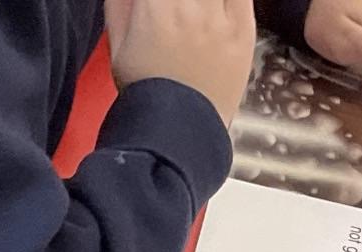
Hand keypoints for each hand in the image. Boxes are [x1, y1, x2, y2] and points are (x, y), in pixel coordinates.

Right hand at [105, 0, 259, 124]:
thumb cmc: (143, 90)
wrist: (177, 129)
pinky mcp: (244, 29)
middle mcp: (190, 5)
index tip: (155, 3)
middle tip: (174, 7)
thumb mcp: (118, 47)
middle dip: (177, 0)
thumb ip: (119, 6)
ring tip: (195, 11)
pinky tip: (216, 7)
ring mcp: (220, 16)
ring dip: (201, 1)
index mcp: (154, 8)